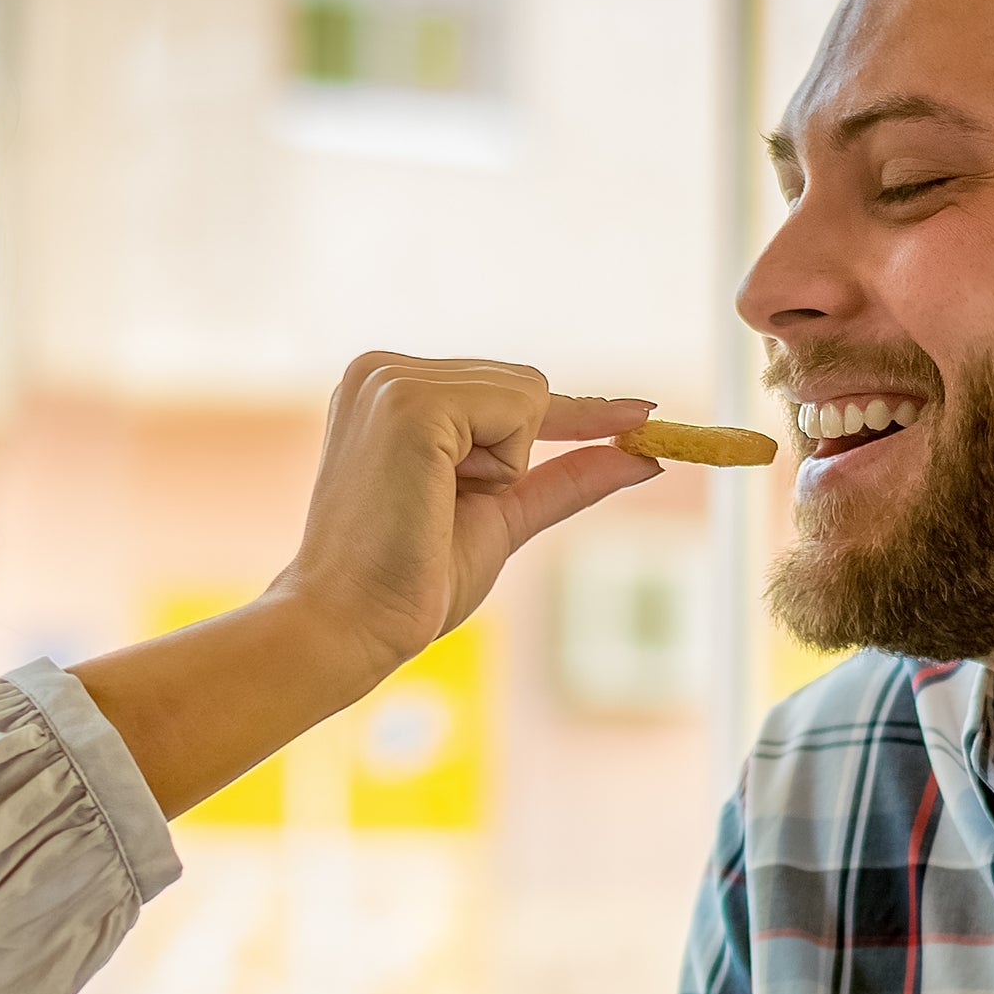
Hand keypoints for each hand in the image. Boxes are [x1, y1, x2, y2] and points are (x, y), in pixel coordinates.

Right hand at [271, 355, 661, 679]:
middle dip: (515, 455)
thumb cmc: (409, 581)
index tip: (642, 415)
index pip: (505, 389)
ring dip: (506, 463)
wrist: (350, 624)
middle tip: (442, 506)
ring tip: (432, 503)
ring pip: (527, 393)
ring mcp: (393, 380)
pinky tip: (439, 494)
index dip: (574, 411)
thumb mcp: (499, 516)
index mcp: (389, 390)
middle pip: (523, 384)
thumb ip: (562, 480)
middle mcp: (384, 370)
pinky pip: (519, 409)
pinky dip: (501, 463)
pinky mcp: (410, 402)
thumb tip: (643, 459)